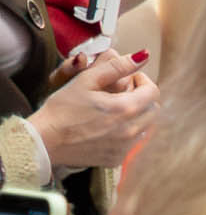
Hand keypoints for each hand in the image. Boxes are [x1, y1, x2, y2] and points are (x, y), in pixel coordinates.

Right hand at [28, 50, 153, 169]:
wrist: (43, 140)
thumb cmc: (62, 108)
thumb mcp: (86, 80)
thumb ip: (117, 67)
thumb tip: (143, 55)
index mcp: (125, 109)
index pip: (153, 91)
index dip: (143, 81)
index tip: (131, 78)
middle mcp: (130, 131)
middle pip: (152, 109)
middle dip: (142, 97)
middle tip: (123, 91)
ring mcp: (124, 148)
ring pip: (145, 126)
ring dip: (136, 115)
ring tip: (115, 108)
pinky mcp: (116, 159)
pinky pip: (132, 143)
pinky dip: (126, 132)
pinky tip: (107, 126)